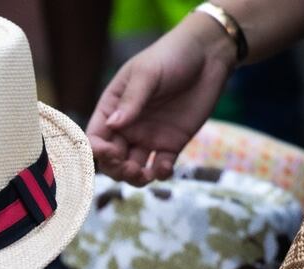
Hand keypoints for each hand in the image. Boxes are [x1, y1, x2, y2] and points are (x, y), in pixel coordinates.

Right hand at [88, 13, 236, 184]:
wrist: (208, 55)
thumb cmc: (171, 56)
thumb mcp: (147, 73)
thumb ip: (131, 100)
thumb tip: (111, 126)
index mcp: (113, 108)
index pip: (96, 136)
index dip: (97, 151)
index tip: (109, 152)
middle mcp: (127, 127)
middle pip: (112, 159)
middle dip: (116, 169)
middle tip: (129, 167)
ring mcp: (149, 137)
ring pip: (133, 168)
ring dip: (135, 177)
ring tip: (144, 174)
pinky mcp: (172, 144)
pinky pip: (161, 167)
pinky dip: (160, 174)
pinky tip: (164, 168)